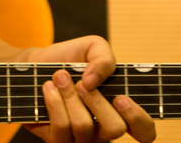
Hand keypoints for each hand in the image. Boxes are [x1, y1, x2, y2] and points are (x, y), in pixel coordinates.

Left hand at [19, 36, 154, 142]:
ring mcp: (81, 138)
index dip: (138, 119)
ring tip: (59, 77)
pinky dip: (54, 103)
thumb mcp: (92, 47)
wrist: (35, 64)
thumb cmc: (68, 58)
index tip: (121, 98)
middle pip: (114, 130)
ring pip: (84, 127)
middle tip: (82, 84)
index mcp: (120, 111)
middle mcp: (103, 130)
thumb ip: (104, 58)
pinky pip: (62, 129)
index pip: (145, 132)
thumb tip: (93, 81)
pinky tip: (48, 88)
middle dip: (97, 102)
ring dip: (70, 96)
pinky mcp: (58, 140)